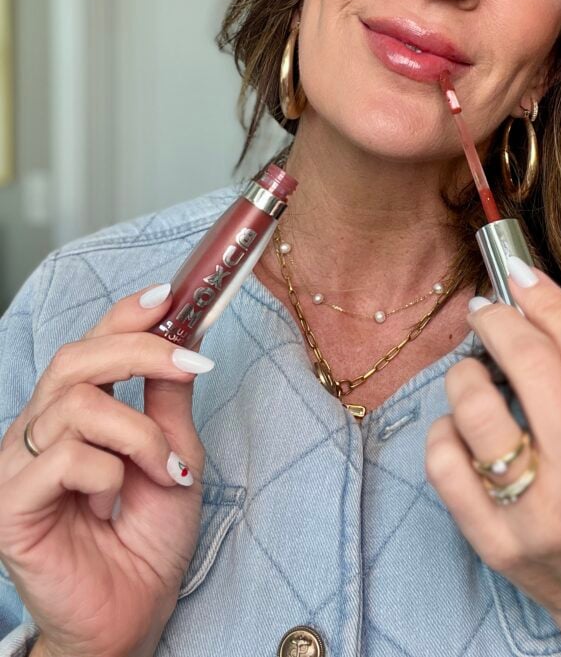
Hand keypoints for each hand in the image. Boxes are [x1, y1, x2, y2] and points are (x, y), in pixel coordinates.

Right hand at [0, 285, 211, 656]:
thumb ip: (168, 398)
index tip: (169, 296)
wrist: (132, 615)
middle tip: (191, 364)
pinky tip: (112, 506)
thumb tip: (185, 335)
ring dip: (139, 433)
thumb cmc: (148, 539)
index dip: (125, 314)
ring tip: (164, 471)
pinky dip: (108, 473)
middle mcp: (37, 431)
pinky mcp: (11, 504)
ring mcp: (18, 466)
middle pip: (76, 359)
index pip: (89, 344)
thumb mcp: (174, 453)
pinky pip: (65, 458)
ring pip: (78, 405)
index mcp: (72, 415)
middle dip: (141, 351)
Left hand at [425, 259, 560, 639]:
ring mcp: (538, 517)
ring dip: (465, 375)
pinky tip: (459, 430)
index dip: (546, 300)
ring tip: (471, 374)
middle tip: (486, 310)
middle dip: (498, 321)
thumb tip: (533, 308)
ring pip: (476, 410)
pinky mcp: (493, 541)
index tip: (519, 273)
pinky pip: (444, 463)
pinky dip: (444, 431)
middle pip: (531, 366)